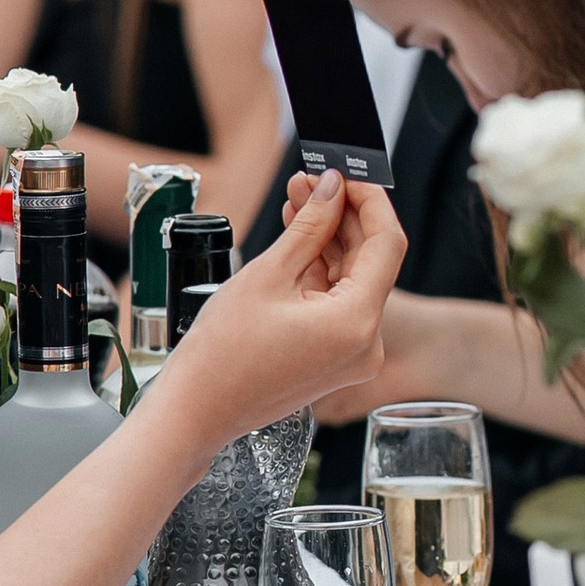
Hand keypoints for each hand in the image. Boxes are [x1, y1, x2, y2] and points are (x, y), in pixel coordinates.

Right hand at [172, 173, 403, 448]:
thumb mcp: (268, 274)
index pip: (387, 244)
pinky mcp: (336, 357)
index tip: (347, 174)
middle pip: (370, 261)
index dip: (371, 201)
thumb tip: (331, 188)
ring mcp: (353, 354)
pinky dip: (320, 271)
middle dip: (342, 216)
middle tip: (310, 181)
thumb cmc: (222, 353)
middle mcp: (367, 343)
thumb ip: (310, 226)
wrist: (197, 410)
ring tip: (297, 200)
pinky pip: (338, 302)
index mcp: (357, 323)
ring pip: (353, 279)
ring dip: (328, 239)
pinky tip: (299, 238)